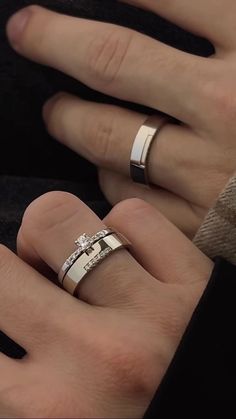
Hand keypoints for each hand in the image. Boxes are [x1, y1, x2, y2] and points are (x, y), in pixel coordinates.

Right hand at [0, 193, 211, 417]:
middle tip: (20, 282)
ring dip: (53, 238)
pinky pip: (132, 216)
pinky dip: (117, 227)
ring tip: (70, 264)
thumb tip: (8, 317)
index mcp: (48, 412)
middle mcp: (96, 356)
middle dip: (2, 268)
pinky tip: (124, 254)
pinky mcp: (196, 280)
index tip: (0, 301)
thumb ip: (18, 388)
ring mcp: (151, 312)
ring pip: (59, 219)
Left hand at [6, 2, 235, 236]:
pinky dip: (107, 181)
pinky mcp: (201, 224)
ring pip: (108, 140)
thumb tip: (159, 18)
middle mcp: (226, 109)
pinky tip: (109, 170)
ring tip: (57, 113)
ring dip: (69, 121)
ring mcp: (210, 172)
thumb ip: (222, 34)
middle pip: (114, 63)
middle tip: (26, 33)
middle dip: (55, 42)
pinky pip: (129, 200)